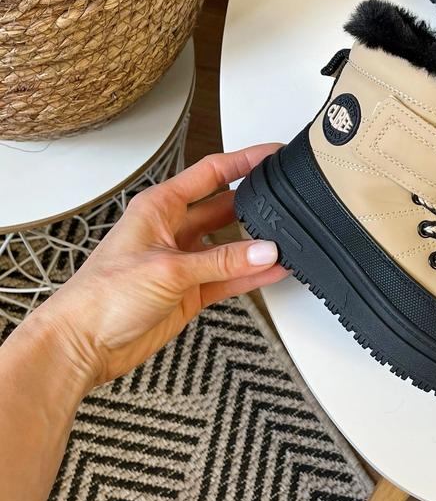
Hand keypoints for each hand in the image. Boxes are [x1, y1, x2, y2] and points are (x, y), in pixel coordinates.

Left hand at [26, 144, 287, 390]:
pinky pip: (230, 277)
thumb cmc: (100, 298)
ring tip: (286, 241)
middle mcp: (172, 230)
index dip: (243, 161)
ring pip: (231, 246)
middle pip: (225, 208)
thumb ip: (222, 261)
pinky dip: (251, 275)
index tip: (272, 155)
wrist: (83, 345)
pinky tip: (273, 271)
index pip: (211, 173)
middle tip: (286, 203)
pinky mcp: (190, 291)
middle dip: (254, 206)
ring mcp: (183, 262)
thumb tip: (263, 251)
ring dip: (256, 246)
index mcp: (159, 207)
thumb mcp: (168, 269)